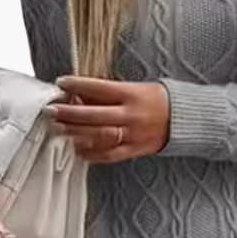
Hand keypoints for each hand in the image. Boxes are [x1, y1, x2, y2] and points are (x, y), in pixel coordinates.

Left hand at [49, 76, 169, 161]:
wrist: (185, 120)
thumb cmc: (158, 100)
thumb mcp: (136, 88)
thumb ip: (110, 93)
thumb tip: (80, 95)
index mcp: (132, 94)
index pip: (99, 88)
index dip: (77, 85)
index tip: (60, 82)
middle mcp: (131, 115)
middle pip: (94, 115)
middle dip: (69, 113)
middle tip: (51, 111)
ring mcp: (132, 135)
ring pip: (98, 136)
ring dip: (75, 133)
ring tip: (58, 129)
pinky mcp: (134, 150)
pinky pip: (108, 155)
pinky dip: (90, 153)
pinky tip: (76, 148)